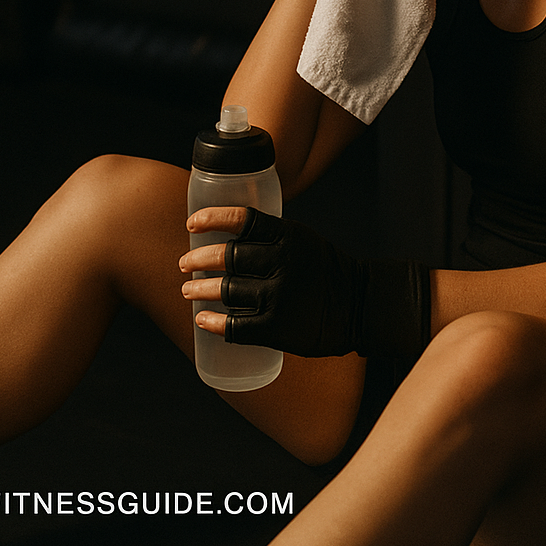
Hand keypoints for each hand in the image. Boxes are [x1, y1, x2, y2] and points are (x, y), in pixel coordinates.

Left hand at [180, 206, 430, 358]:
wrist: (360, 305)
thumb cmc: (326, 270)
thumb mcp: (304, 241)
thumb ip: (272, 237)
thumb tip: (228, 234)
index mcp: (288, 237)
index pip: (244, 220)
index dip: (213, 218)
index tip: (192, 223)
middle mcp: (282, 264)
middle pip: (229, 257)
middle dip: (199, 260)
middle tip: (185, 264)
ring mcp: (279, 297)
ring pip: (228, 291)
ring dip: (201, 290)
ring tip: (188, 291)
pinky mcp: (278, 327)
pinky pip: (236, 326)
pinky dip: (214, 323)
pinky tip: (202, 320)